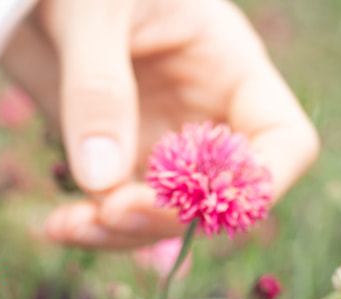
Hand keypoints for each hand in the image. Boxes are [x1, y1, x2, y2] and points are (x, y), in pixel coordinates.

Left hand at [3, 0, 318, 248]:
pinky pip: (115, 211)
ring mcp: (156, 139)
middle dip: (170, 218)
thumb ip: (97, 88)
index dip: (257, 185)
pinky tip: (58, 226)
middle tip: (111, 212)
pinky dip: (90, 228)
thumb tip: (102, 182)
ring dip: (122, 235)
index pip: (282, 143)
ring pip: (164, 217)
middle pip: (219, 198)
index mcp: (228, 65)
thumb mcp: (91, 10)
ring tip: (71, 226)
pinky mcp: (109, 156)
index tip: (197, 204)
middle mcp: (201, 110)